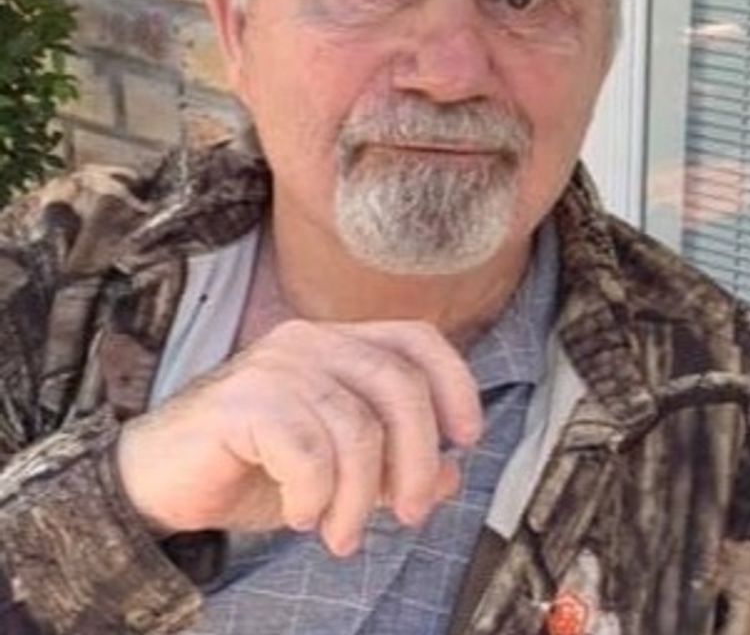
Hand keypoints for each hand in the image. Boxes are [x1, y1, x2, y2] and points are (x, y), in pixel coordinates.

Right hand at [117, 320, 482, 556]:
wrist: (160, 481)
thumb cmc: (253, 467)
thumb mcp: (337, 472)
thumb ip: (392, 467)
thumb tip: (450, 475)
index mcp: (336, 344)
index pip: (415, 339)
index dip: (455, 383)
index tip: (466, 439)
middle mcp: (309, 341)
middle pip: (398, 383)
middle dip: (416, 458)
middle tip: (409, 515)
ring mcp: (274, 365)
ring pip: (355, 426)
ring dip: (359, 496)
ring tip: (341, 533)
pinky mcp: (240, 399)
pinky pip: (307, 449)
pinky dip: (314, 494)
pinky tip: (301, 514)